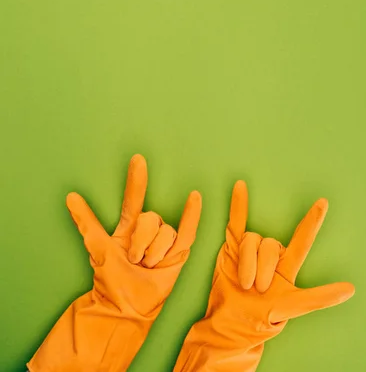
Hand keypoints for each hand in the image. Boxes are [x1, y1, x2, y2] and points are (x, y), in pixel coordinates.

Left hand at [67, 154, 201, 317]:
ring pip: (165, 232)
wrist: (126, 308)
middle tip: (134, 260)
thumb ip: (85, 221)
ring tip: (148, 267)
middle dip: (141, 242)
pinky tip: (194, 197)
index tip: (137, 159)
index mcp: (129, 227)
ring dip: (155, 252)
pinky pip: (188, 231)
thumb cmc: (111, 279)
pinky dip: (192, 214)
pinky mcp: (180, 252)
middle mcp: (149, 230)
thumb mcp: (97, 247)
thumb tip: (70, 196)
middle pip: (150, 219)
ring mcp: (165, 240)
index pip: (134, 200)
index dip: (136, 180)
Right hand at [209, 180, 353, 342]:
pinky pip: (236, 222)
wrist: (232, 324)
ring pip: (251, 241)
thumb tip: (352, 289)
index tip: (323, 202)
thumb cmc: (263, 319)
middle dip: (263, 268)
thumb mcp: (291, 308)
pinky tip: (240, 185)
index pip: (302, 240)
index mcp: (286, 266)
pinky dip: (238, 204)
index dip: (312, 221)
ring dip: (247, 263)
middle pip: (270, 245)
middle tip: (259, 289)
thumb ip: (318, 298)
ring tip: (245, 284)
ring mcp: (250, 249)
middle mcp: (269, 254)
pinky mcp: (232, 247)